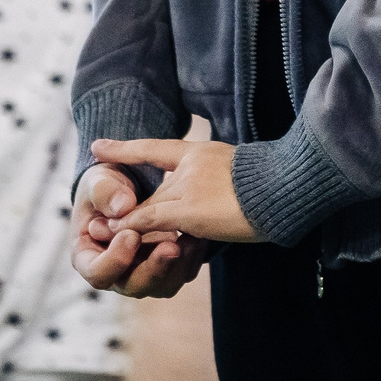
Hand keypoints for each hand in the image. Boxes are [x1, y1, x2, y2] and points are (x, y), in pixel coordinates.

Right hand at [72, 163, 210, 297]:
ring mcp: (142, 271)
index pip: (98, 273)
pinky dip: (192, 257)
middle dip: (155, 268)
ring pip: (162, 285)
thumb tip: (122, 208)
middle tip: (172, 246)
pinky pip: (181, 273)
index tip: (131, 234)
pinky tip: (200, 234)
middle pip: (134, 286)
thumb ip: (104, 192)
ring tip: (193, 237)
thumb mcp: (98, 182)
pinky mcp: (165, 266)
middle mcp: (116, 272)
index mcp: (89, 256)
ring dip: (179, 265)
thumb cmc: (105, 187)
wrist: (125, 186)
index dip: (114, 260)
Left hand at [101, 137, 261, 244]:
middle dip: (126, 202)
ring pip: (148, 208)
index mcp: (202, 153)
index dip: (127, 149)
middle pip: (153, 188)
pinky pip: (151, 221)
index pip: (158, 148)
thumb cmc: (274, 183)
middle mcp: (190, 166)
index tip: (98, 146)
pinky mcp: (188, 210)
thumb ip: (220, 180)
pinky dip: (132, 230)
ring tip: (105, 231)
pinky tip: (118, 235)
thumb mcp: (242, 172)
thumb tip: (222, 193)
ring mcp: (188, 187)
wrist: (283, 185)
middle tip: (101, 216)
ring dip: (126, 223)